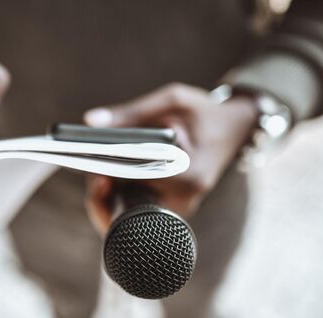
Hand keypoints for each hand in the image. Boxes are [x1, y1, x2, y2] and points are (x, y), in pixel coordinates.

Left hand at [83, 83, 257, 233]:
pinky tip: (107, 176)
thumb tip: (90, 122)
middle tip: (87, 170)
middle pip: (130, 205)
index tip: (89, 167)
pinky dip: (119, 194)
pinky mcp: (171, 208)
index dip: (109, 176)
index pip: (139, 181)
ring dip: (108, 194)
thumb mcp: (173, 100)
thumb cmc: (204, 112)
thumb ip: (132, 111)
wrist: (235, 130)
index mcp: (189, 174)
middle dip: (104, 189)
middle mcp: (185, 198)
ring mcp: (178, 208)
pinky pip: (137, 208)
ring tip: (94, 170)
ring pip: (130, 212)